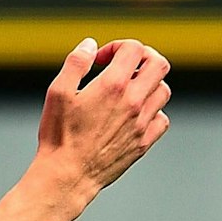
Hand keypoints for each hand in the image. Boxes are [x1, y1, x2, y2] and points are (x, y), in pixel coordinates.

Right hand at [35, 37, 171, 198]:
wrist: (68, 175)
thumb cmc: (59, 135)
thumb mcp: (58, 92)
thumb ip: (76, 63)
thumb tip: (90, 45)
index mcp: (112, 85)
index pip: (134, 49)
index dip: (117, 46)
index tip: (101, 60)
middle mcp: (133, 102)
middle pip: (159, 65)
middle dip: (143, 58)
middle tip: (124, 66)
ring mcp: (142, 123)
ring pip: (163, 90)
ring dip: (148, 83)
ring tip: (127, 90)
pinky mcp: (144, 142)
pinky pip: (162, 119)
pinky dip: (152, 111)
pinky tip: (133, 114)